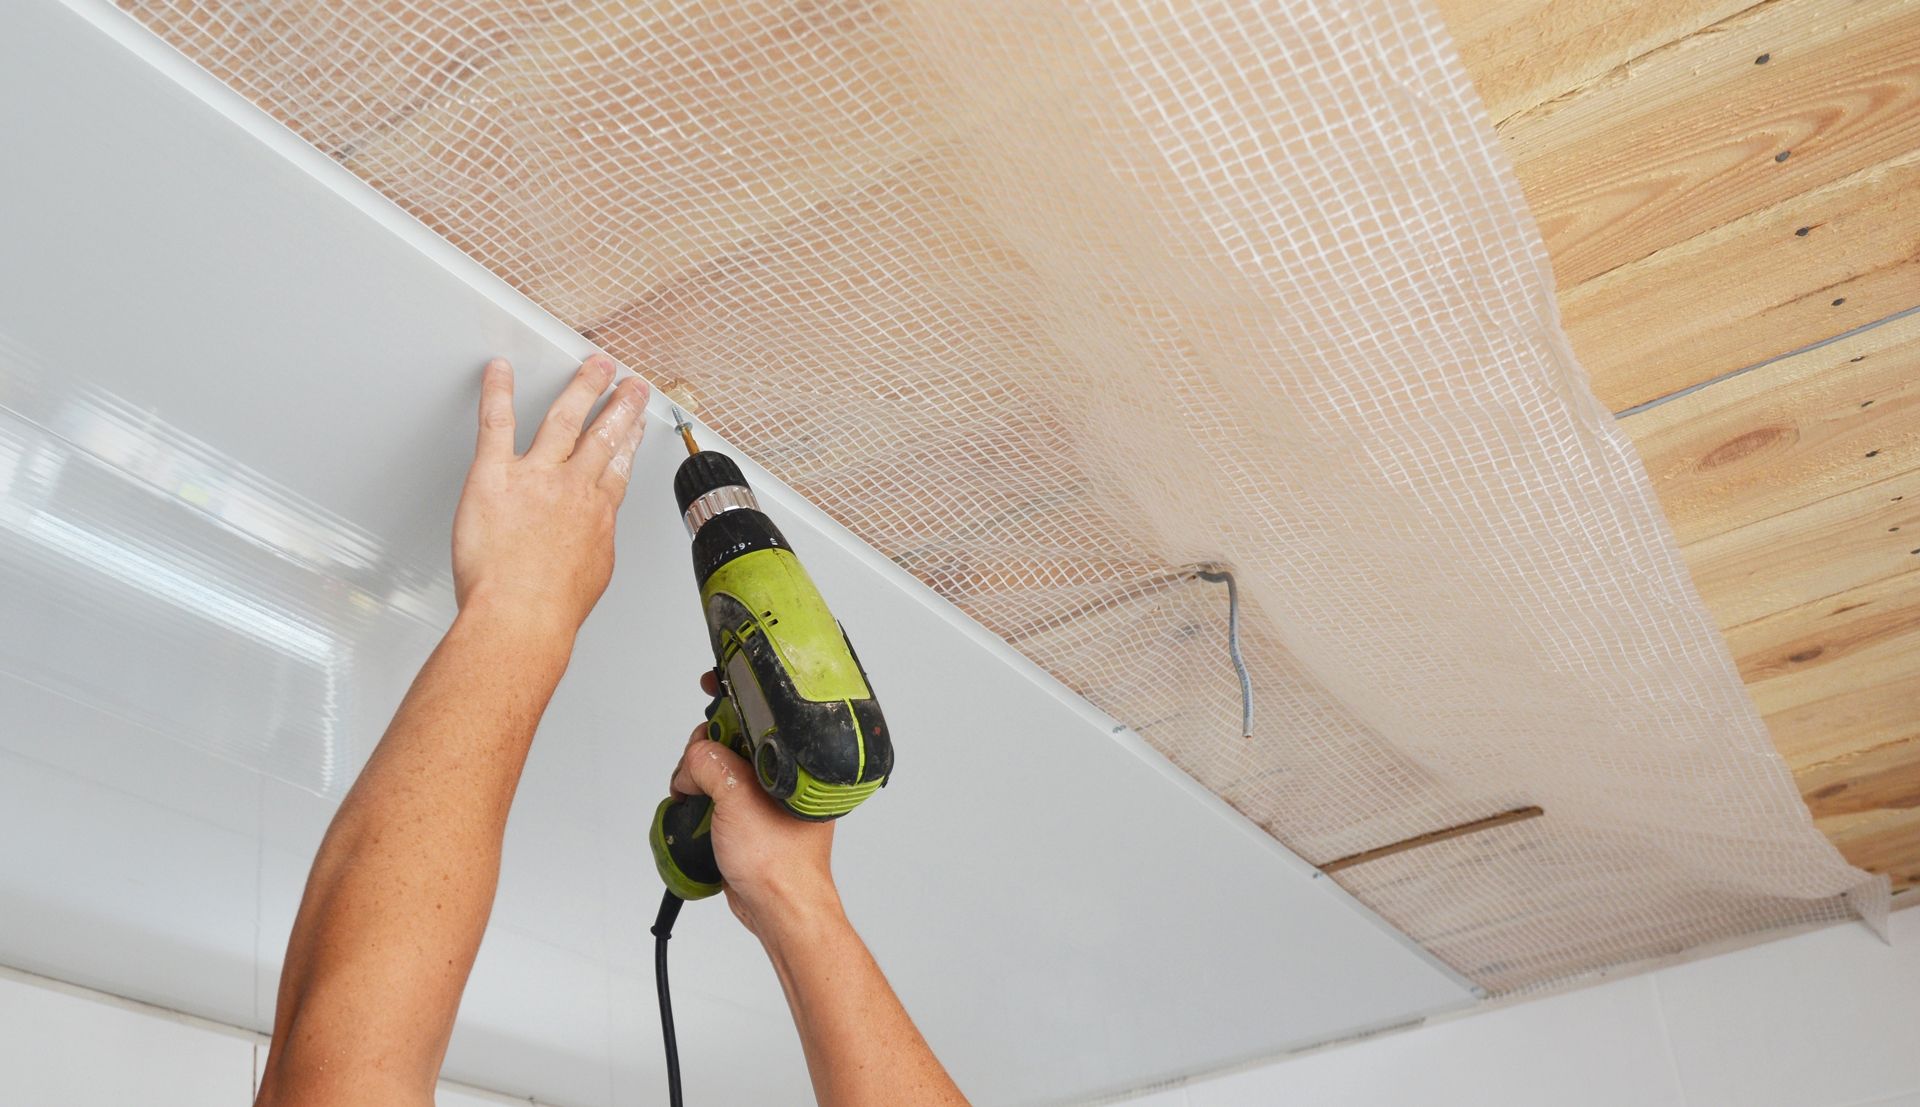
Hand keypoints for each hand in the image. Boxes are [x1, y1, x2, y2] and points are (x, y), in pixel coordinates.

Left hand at [452, 355, 649, 636]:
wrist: (521, 616)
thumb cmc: (551, 608)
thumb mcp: (592, 574)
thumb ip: (593, 543)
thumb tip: (592, 537)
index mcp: (597, 512)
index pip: (618, 465)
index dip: (630, 438)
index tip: (635, 422)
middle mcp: (573, 487)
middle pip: (603, 435)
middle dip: (619, 404)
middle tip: (629, 384)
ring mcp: (536, 477)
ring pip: (564, 419)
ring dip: (582, 388)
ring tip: (593, 367)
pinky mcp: (494, 476)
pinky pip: (496, 424)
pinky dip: (497, 393)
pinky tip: (500, 372)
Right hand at [671, 672, 840, 940]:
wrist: (777, 908)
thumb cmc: (780, 861)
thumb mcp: (738, 798)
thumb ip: (711, 764)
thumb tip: (694, 757)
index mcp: (793, 761)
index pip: (760, 713)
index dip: (732, 696)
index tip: (710, 684)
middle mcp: (781, 774)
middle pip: (730, 736)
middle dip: (704, 747)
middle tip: (697, 768)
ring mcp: (763, 795)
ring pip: (718, 765)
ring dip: (698, 776)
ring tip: (695, 796)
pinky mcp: (747, 815)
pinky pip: (716, 792)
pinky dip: (699, 795)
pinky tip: (694, 806)